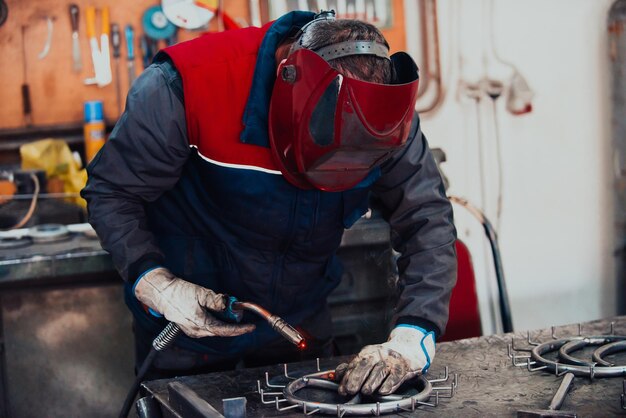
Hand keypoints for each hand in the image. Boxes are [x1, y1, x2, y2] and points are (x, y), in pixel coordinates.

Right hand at [134, 267, 255, 337]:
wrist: (161, 293)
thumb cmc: (179, 292)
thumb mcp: (201, 293)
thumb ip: (216, 301)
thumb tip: (229, 305)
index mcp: (200, 324)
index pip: (224, 330)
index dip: (239, 329)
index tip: (250, 327)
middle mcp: (196, 331)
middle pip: (220, 330)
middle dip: (232, 323)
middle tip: (239, 313)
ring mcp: (192, 330)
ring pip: (214, 329)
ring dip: (223, 321)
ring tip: (229, 311)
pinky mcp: (189, 327)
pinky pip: (207, 327)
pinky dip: (215, 321)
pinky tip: (217, 312)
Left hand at [335, 326, 434, 395]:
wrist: (408, 349)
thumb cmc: (385, 357)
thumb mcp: (369, 358)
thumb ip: (353, 366)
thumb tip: (338, 374)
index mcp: (369, 352)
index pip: (355, 363)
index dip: (348, 377)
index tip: (342, 389)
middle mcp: (379, 353)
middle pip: (366, 364)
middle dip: (357, 377)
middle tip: (351, 390)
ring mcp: (392, 359)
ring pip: (381, 370)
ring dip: (372, 382)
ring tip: (365, 391)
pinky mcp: (404, 367)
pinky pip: (396, 375)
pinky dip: (389, 384)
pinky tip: (383, 391)